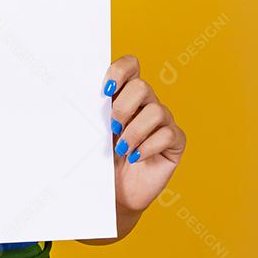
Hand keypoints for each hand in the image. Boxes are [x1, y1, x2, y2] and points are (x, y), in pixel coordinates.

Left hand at [102, 55, 185, 215]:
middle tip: (111, 128)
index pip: (130, 65)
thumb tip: (81, 97)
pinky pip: (168, 134)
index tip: (104, 91)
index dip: (119, 72)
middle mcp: (147, 103)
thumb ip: (95, 112)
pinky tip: (136, 158)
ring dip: (134, 131)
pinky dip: (148, 146)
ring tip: (122, 149)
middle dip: (123, 107)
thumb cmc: (103, 159)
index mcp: (126, 94)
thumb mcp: (95, 132)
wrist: (116, 191)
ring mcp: (163, 121)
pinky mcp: (175, 142)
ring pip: (156, 111)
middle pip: (142, 86)